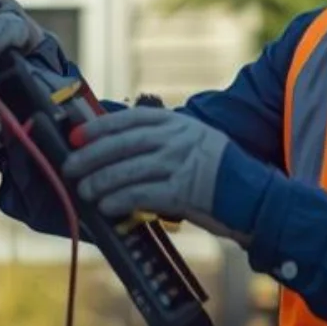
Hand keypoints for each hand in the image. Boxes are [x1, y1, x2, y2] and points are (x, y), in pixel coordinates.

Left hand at [60, 107, 240, 240]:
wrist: (255, 197)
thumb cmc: (221, 175)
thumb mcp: (196, 144)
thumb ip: (164, 142)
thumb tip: (120, 150)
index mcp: (179, 124)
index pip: (131, 118)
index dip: (101, 126)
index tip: (78, 135)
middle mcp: (178, 139)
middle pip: (123, 143)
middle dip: (91, 155)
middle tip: (71, 167)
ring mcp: (181, 163)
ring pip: (127, 169)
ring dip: (100, 181)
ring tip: (85, 191)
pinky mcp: (183, 191)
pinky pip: (141, 194)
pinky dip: (120, 200)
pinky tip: (107, 206)